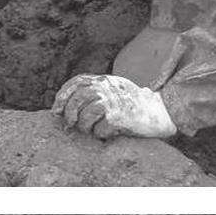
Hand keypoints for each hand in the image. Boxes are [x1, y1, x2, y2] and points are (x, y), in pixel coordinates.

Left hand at [52, 74, 177, 140]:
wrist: (159, 110)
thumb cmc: (133, 105)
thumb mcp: (113, 91)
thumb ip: (93, 93)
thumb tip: (64, 108)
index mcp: (104, 80)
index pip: (76, 82)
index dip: (63, 96)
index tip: (56, 110)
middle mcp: (108, 88)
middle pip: (78, 98)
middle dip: (69, 113)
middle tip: (71, 124)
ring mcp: (114, 101)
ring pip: (87, 114)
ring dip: (85, 126)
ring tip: (92, 130)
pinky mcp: (120, 116)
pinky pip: (101, 128)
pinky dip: (101, 134)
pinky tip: (108, 133)